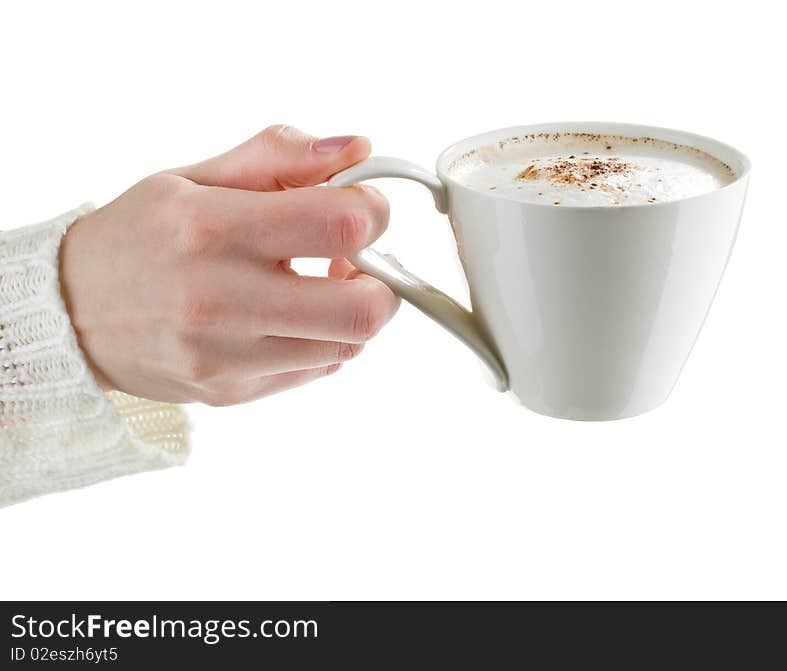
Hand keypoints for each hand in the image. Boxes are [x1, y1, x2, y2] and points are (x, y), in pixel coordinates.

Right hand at [59, 126, 399, 405]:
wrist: (69, 313)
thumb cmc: (138, 237)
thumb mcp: (194, 178)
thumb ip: (279, 157)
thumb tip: (358, 149)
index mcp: (211, 228)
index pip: (340, 223)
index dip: (374, 211)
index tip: (364, 207)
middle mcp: (218, 298)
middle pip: (360, 310)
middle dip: (383, 281)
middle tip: (362, 262)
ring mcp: (224, 357)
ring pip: (346, 346)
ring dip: (354, 312)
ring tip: (322, 285)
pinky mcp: (230, 392)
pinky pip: (315, 371)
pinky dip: (323, 341)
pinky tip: (293, 317)